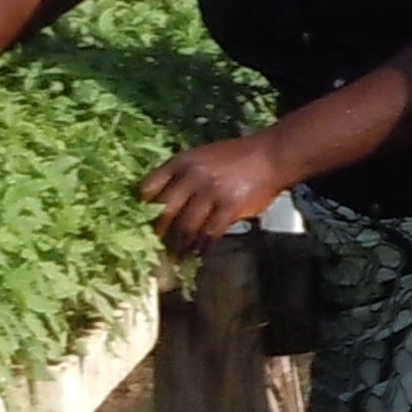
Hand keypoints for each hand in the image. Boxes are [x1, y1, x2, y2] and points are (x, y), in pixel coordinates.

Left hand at [139, 135, 299, 256]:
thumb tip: (167, 209)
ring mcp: (212, 191)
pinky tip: (201, 252)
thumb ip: (185, 178)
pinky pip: (210, 232)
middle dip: (157, 233)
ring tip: (177, 256)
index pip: (149, 186)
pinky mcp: (230, 205)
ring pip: (186, 226)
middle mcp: (193, 176)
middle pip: (164, 211)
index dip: (141, 208)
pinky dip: (204, 246)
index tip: (138, 223)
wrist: (272, 155)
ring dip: (180, 245)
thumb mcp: (204, 158)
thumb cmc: (237, 157)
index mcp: (182, 162)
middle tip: (153, 248)